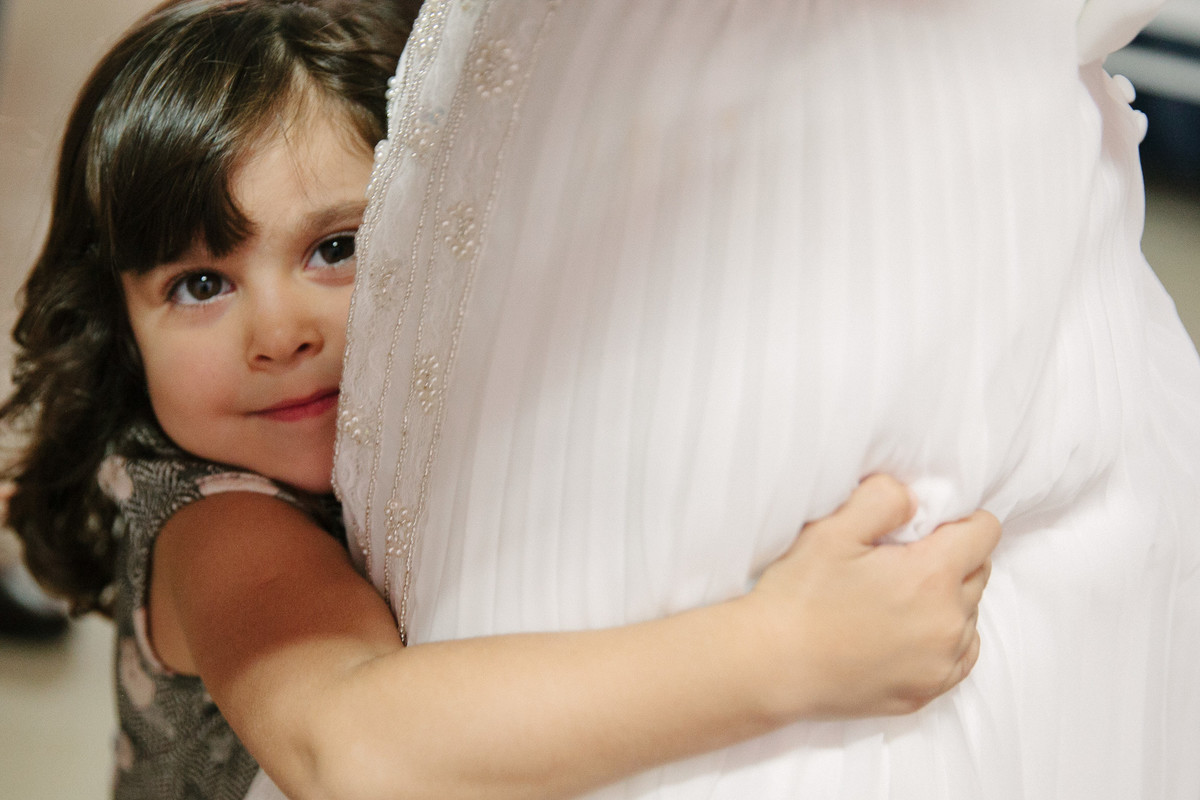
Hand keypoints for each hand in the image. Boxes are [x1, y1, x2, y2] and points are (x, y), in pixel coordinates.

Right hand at [744, 474, 999, 719]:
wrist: (770, 667)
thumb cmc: (798, 597)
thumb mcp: (832, 530)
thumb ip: (883, 498)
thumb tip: (913, 498)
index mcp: (932, 576)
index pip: (985, 532)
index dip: (959, 518)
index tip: (925, 524)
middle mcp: (948, 623)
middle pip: (980, 571)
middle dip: (952, 556)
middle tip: (902, 558)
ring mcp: (940, 664)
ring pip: (970, 614)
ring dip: (948, 599)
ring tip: (896, 597)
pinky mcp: (926, 692)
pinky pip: (960, 655)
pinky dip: (944, 638)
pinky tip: (906, 631)